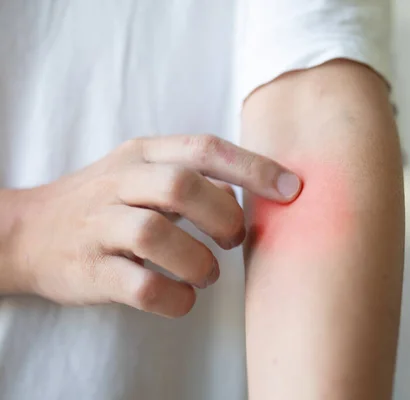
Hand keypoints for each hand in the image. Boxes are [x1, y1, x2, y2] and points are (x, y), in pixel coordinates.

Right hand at [6, 135, 300, 316]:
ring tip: (207, 273)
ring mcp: (100, 225)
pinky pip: (138, 286)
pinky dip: (173, 297)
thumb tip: (249, 192)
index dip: (253, 168)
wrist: (29, 232)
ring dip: (198, 261)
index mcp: (142, 154)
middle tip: (234, 240)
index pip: (205, 149)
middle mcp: (120, 183)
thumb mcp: (143, 171)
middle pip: (182, 186)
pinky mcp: (89, 270)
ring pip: (155, 235)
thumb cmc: (106, 201)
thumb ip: (194, 176)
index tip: (292, 189)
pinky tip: (183, 298)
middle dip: (223, 216)